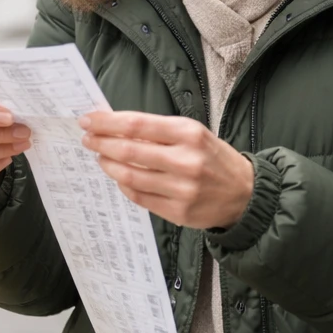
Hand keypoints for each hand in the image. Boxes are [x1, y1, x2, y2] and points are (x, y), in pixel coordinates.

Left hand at [79, 110, 253, 228]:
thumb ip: (158, 131)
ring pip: (130, 176)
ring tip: (100, 157)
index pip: (137, 125)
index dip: (107, 122)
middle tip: (88, 138)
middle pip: (128, 151)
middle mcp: (186, 161)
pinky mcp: (178, 212)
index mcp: (189, 134)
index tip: (88, 120)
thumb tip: (115, 126)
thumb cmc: (214, 158)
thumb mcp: (193, 134)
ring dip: (108, 165)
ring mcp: (182, 189)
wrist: (245, 194)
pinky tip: (118, 176)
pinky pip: (139, 197)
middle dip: (101, 143)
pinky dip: (124, 185)